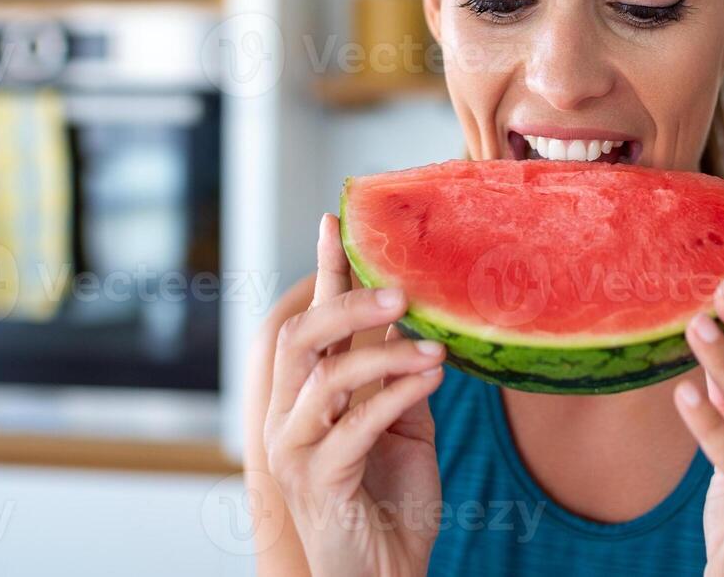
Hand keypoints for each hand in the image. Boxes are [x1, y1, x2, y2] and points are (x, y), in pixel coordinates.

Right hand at [262, 213, 446, 576]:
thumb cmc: (391, 504)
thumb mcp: (403, 425)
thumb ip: (399, 375)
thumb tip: (414, 317)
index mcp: (307, 397)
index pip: (311, 320)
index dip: (324, 270)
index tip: (337, 219)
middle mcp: (290, 417)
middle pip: (301, 337)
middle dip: (347, 303)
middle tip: (400, 289)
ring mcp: (296, 450)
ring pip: (325, 377)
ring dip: (384, 354)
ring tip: (433, 346)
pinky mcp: (317, 481)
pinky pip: (354, 425)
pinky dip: (396, 394)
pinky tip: (432, 375)